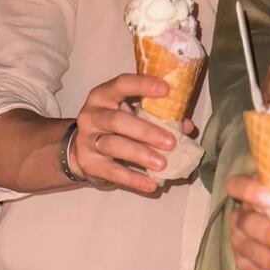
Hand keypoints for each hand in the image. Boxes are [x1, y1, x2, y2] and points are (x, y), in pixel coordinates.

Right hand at [71, 73, 193, 193]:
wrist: (82, 150)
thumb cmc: (116, 127)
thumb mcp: (133, 115)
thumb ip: (159, 117)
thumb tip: (187, 126)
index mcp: (104, 95)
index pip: (121, 84)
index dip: (142, 85)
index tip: (166, 90)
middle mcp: (92, 115)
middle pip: (117, 121)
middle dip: (146, 131)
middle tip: (171, 142)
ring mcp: (87, 140)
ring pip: (114, 145)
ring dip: (140, 154)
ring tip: (162, 164)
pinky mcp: (89, 163)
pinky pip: (112, 172)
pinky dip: (133, 179)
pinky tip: (151, 184)